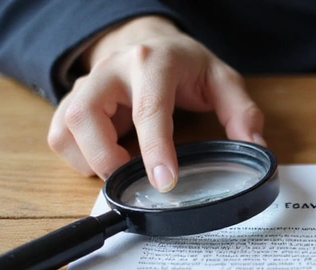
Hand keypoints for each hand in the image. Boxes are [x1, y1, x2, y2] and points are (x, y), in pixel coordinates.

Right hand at [48, 16, 264, 191]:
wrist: (148, 41)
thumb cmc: (184, 65)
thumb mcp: (221, 79)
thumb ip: (241, 111)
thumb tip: (256, 148)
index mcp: (152, 62)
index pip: (148, 108)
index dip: (155, 148)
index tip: (164, 181)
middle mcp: (112, 71)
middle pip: (85, 115)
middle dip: (105, 158)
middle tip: (133, 180)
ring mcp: (87, 86)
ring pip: (65, 128)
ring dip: (89, 161)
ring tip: (121, 171)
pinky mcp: (73, 103)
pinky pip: (59, 137)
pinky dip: (78, 160)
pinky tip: (105, 162)